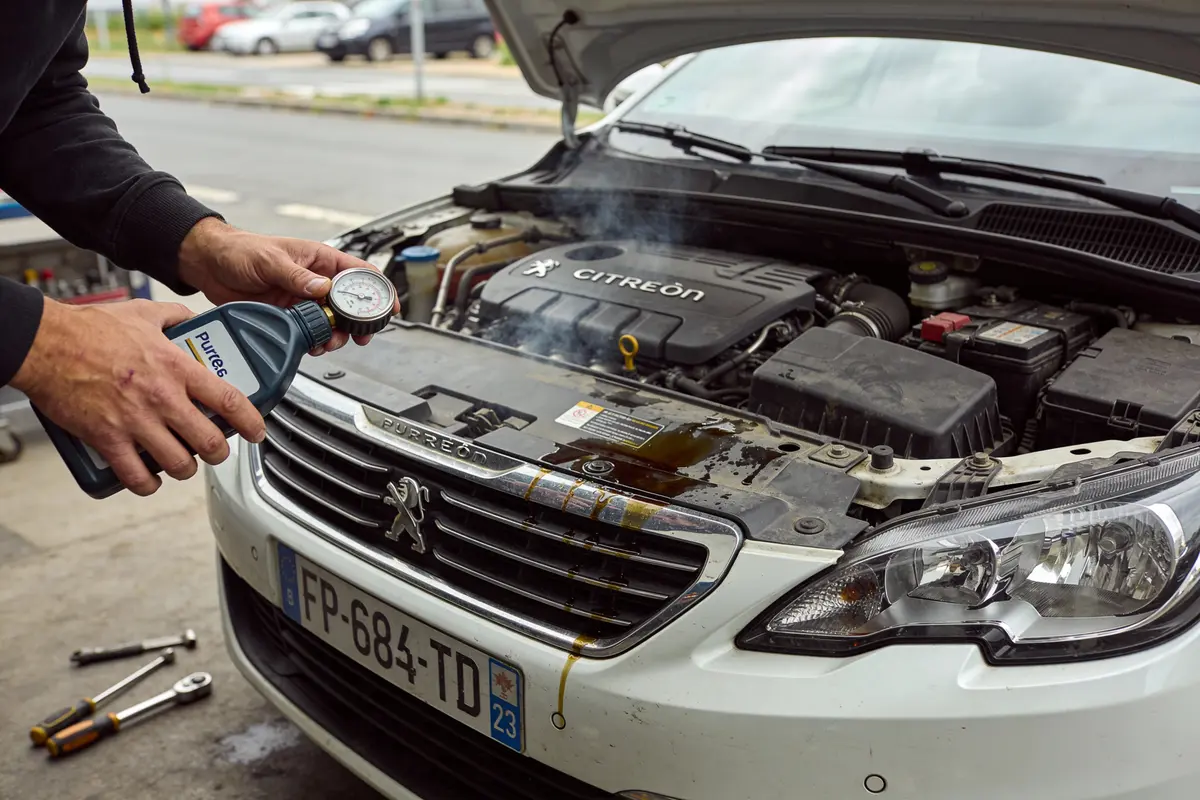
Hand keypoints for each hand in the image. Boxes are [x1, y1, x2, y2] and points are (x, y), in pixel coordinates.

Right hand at [11, 298, 265, 495]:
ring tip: (183, 462)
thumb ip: (174, 317)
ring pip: (179, 463)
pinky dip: (148, 483)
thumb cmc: (89, 329)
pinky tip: (150, 478)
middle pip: (210, 441)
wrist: (45, 344)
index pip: (228, 399)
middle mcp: (162, 398)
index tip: (257, 431)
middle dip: (219, 452)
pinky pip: (137, 476)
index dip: (250, 420)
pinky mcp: (108, 439)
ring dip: (186, 468)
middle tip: (217, 450)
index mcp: (176, 368)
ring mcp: (136, 422)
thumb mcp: (143, 313)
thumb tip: (191, 319)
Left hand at [178, 218, 400, 352]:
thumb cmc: (240, 250)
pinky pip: (311, 332)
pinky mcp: (289, 316)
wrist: (209, 264)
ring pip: (332, 323)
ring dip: (335, 336)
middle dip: (359, 323)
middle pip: (351, 304)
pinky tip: (311, 344)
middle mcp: (316, 281)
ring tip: (328, 343)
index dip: (379, 290)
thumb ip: (297, 276)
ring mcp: (304, 299)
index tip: (389, 307)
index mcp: (320, 260)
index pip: (360, 273)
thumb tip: (323, 288)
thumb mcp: (270, 260)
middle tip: (359, 337)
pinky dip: (315, 342)